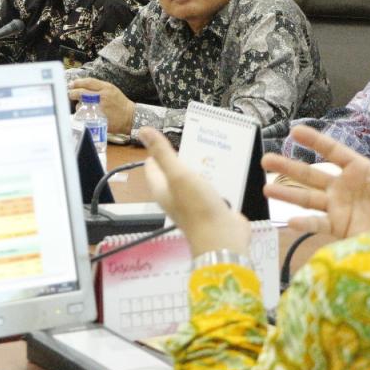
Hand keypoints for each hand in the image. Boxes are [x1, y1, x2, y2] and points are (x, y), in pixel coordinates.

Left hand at [68, 78, 135, 133]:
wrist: (130, 117)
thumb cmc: (120, 103)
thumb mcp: (111, 90)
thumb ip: (98, 87)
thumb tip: (82, 85)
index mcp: (106, 88)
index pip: (88, 82)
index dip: (78, 82)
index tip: (71, 84)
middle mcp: (103, 97)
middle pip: (82, 93)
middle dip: (73, 93)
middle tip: (70, 94)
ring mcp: (100, 108)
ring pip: (82, 105)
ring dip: (78, 105)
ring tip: (80, 106)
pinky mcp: (99, 119)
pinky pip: (85, 116)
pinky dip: (82, 114)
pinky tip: (83, 114)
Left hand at [140, 127, 250, 256]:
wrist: (223, 239)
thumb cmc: (197, 207)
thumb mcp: (177, 174)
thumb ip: (162, 152)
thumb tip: (143, 130)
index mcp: (161, 188)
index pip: (153, 164)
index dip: (159, 150)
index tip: (172, 135)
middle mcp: (174, 195)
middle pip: (175, 170)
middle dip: (185, 154)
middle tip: (199, 137)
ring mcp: (193, 202)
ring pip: (195, 177)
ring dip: (203, 165)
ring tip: (215, 147)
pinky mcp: (211, 206)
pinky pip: (212, 187)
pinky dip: (217, 177)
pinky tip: (226, 166)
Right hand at [262, 122, 369, 238]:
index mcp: (357, 170)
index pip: (332, 151)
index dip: (314, 141)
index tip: (295, 130)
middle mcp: (342, 187)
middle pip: (310, 174)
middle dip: (287, 167)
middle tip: (266, 160)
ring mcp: (337, 208)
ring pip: (306, 198)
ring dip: (286, 194)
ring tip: (266, 189)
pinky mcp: (338, 228)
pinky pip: (317, 224)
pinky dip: (305, 223)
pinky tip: (292, 221)